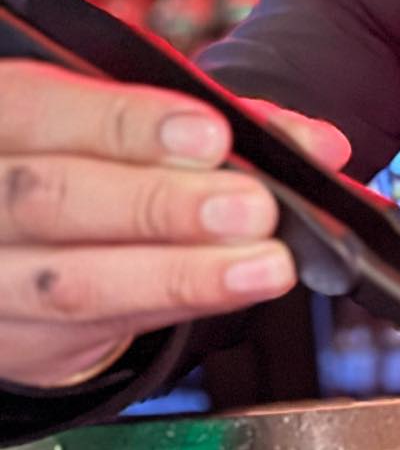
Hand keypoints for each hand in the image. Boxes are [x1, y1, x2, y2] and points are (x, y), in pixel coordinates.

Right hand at [0, 61, 349, 390]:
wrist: (13, 251)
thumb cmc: (80, 164)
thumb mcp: (124, 124)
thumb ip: (215, 122)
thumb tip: (317, 144)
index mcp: (0, 114)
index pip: (47, 111)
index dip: (129, 124)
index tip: (213, 136)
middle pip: (54, 198)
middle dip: (163, 203)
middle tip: (254, 209)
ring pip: (72, 280)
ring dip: (181, 273)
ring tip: (265, 264)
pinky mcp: (12, 338)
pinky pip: (91, 328)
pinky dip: (173, 306)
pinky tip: (231, 291)